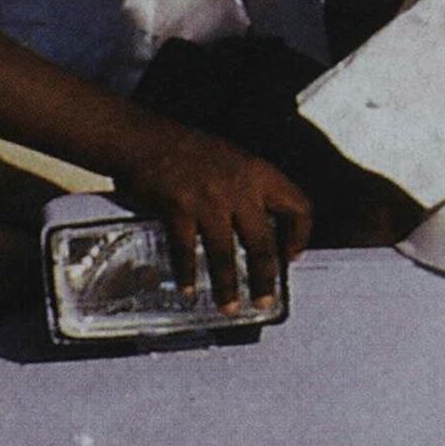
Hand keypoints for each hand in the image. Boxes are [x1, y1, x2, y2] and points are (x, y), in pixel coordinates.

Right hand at [117, 124, 310, 308]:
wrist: (144, 138)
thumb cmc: (188, 150)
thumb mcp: (233, 159)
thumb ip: (250, 189)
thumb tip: (262, 227)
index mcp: (258, 172)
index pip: (298, 206)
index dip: (300, 236)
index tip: (291, 256)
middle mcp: (239, 187)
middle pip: (263, 242)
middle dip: (266, 279)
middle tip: (264, 302)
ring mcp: (207, 199)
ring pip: (225, 253)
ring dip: (228, 287)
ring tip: (228, 307)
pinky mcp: (177, 208)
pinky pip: (186, 251)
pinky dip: (187, 274)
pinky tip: (189, 289)